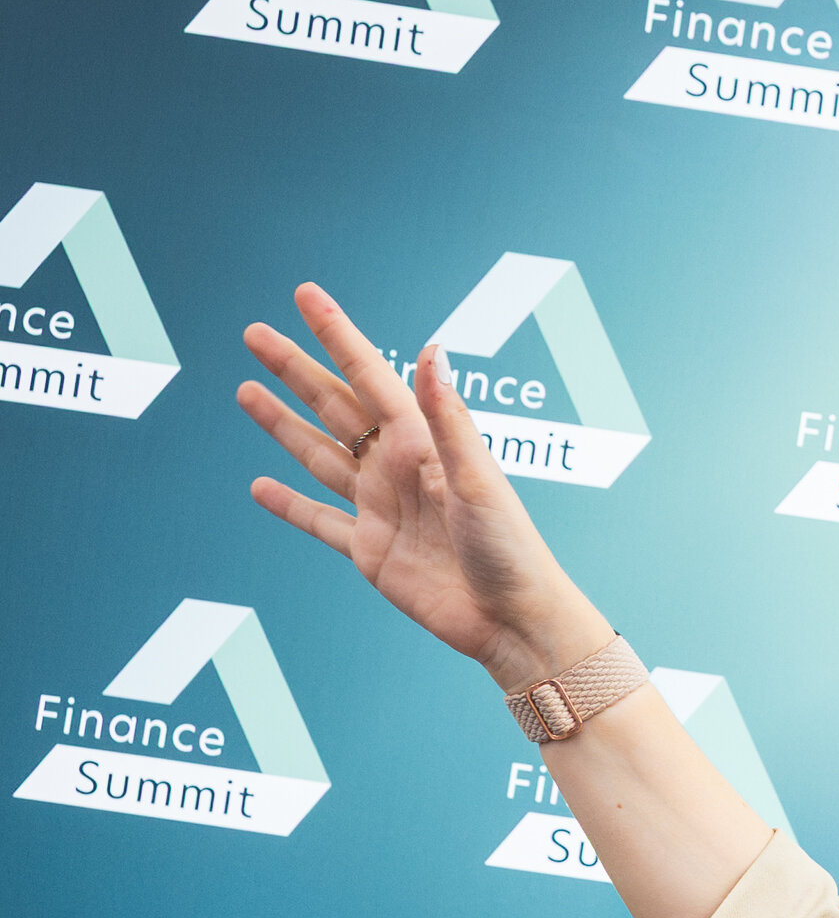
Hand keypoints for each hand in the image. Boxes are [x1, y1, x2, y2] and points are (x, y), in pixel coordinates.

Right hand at [237, 282, 614, 692]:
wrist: (513, 621)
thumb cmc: (510, 548)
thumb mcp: (477, 477)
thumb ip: (449, 417)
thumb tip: (433, 349)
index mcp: (423, 444)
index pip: (369, 375)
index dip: (337, 335)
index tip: (306, 295)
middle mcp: (398, 469)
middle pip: (334, 407)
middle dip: (294, 370)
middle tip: (253, 334)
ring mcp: (382, 509)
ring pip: (319, 456)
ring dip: (282, 425)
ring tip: (246, 391)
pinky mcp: (371, 552)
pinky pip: (320, 522)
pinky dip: (289, 505)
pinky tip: (259, 486)